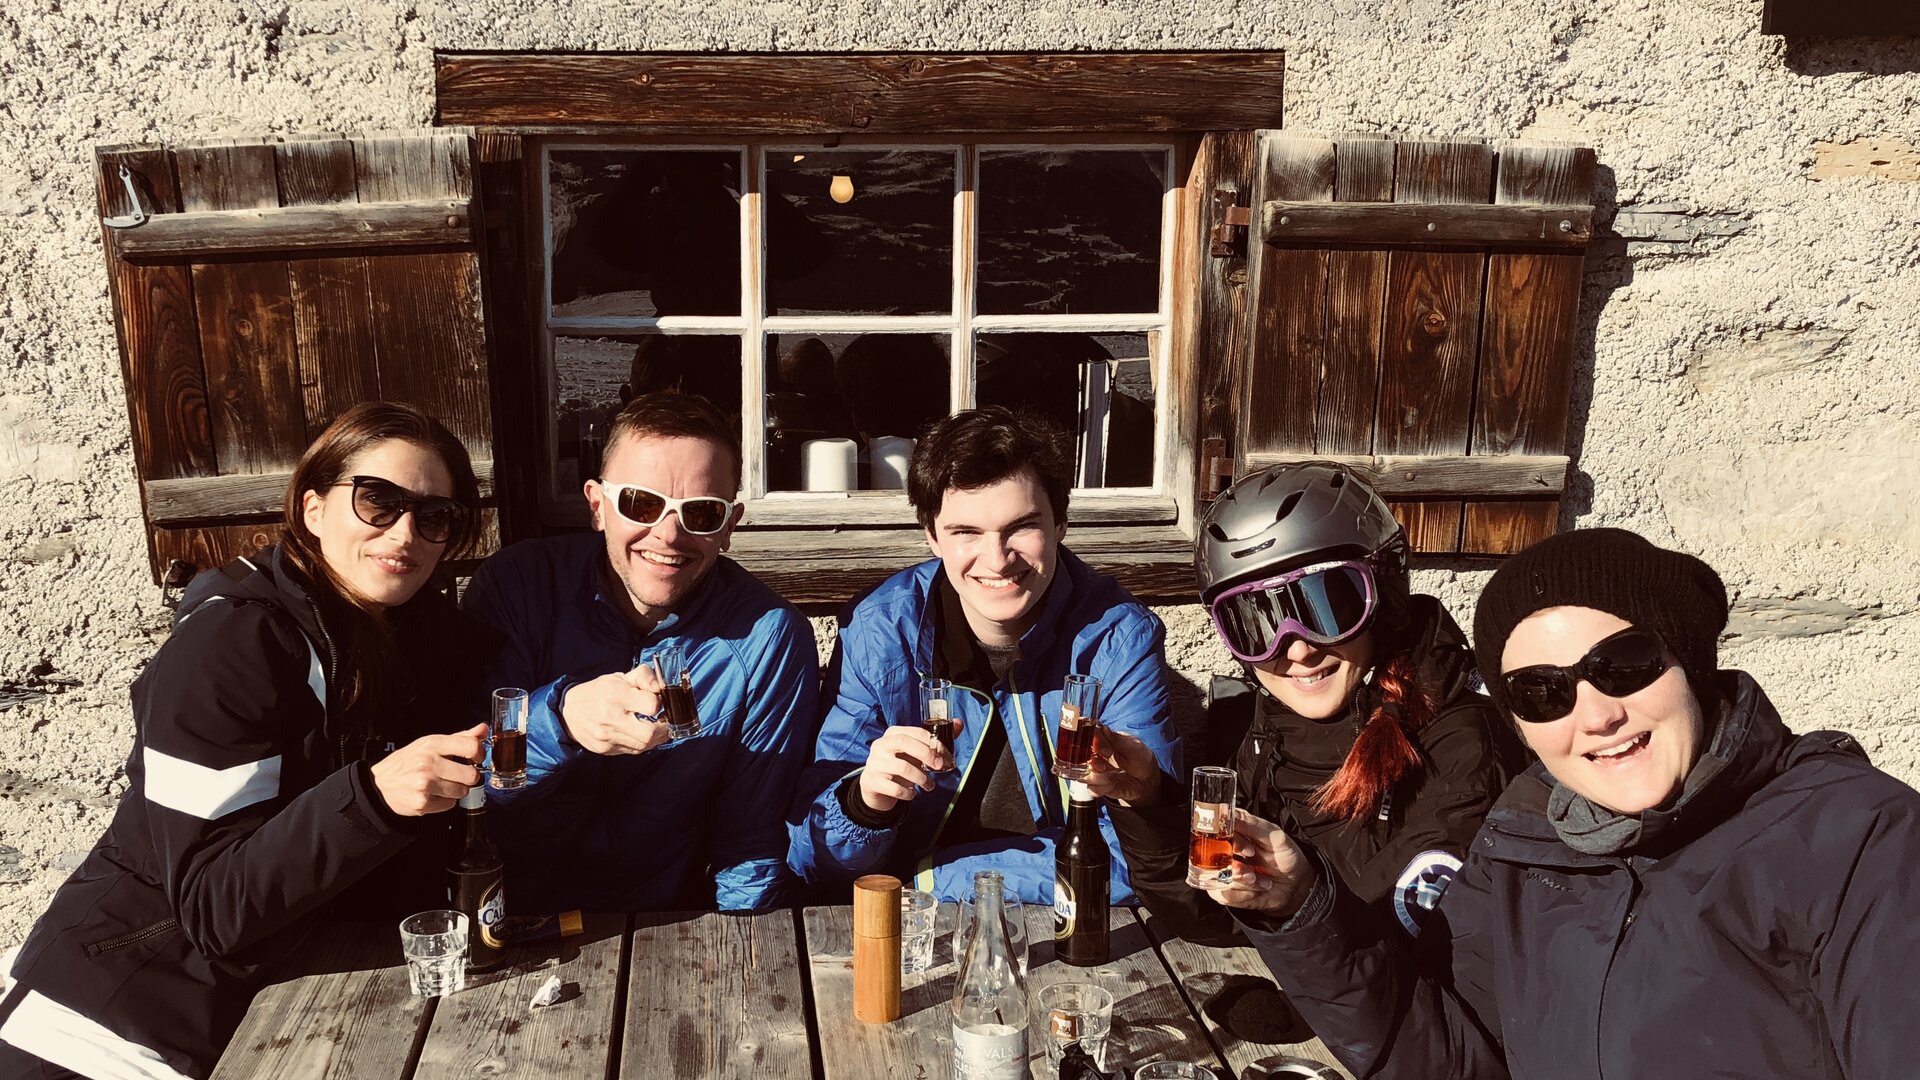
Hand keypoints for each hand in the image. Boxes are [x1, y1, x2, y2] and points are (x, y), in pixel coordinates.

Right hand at [370, 723, 485, 815]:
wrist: (380, 784)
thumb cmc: (408, 762)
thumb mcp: (431, 743)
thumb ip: (460, 737)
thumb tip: (483, 729)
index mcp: (433, 744)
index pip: (471, 746)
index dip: (480, 754)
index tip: (477, 758)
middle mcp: (429, 763)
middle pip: (472, 775)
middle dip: (467, 777)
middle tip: (456, 775)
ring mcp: (425, 784)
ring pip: (462, 791)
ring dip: (456, 790)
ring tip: (441, 784)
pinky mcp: (423, 803)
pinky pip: (449, 805)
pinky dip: (444, 802)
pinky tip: (432, 794)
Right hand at [559, 666, 671, 755]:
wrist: (568, 713)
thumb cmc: (598, 692)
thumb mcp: (619, 678)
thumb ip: (643, 676)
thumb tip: (660, 687)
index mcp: (616, 696)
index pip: (651, 705)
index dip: (660, 704)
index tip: (658, 703)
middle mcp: (611, 718)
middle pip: (649, 733)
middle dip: (664, 728)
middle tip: (665, 721)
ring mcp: (607, 737)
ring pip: (643, 745)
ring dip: (656, 738)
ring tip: (656, 728)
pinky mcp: (606, 749)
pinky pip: (633, 751)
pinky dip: (642, 744)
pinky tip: (641, 734)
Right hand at [857, 726, 949, 812]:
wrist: (876, 787)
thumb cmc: (899, 765)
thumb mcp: (916, 753)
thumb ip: (937, 740)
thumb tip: (959, 723)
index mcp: (893, 734)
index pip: (915, 732)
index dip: (934, 743)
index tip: (945, 756)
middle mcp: (881, 745)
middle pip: (904, 742)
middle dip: (926, 754)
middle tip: (939, 767)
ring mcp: (874, 763)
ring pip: (901, 767)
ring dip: (921, 778)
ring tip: (928, 785)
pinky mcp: (872, 781)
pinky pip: (895, 788)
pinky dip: (908, 793)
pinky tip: (912, 793)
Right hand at [1083, 724, 1160, 804]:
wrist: (1147, 779)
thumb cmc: (1139, 757)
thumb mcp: (1133, 745)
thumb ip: (1115, 739)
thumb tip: (1100, 729)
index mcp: (1101, 739)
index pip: (1086, 736)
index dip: (1092, 743)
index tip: (1105, 750)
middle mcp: (1093, 754)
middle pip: (1079, 756)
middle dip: (1092, 762)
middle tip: (1103, 766)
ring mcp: (1093, 770)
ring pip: (1083, 773)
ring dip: (1097, 776)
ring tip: (1111, 775)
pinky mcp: (1096, 785)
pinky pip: (1091, 788)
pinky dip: (1101, 788)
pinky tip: (1112, 784)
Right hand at [1205, 807, 1316, 916]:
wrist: (1295, 885)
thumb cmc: (1285, 856)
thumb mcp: (1275, 836)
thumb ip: (1251, 824)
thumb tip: (1227, 812)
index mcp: (1232, 831)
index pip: (1214, 830)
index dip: (1228, 841)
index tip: (1247, 851)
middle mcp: (1222, 850)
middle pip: (1211, 856)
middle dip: (1235, 867)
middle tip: (1252, 873)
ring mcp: (1221, 871)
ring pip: (1218, 878)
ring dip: (1243, 883)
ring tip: (1261, 881)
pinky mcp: (1223, 891)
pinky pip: (1223, 895)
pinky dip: (1243, 895)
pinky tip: (1256, 890)